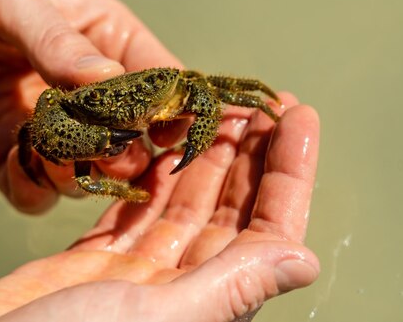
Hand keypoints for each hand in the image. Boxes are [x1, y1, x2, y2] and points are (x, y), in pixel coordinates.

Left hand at [0, 0, 179, 211]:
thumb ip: (60, 43)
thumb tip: (113, 85)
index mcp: (101, 39)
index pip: (159, 81)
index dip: (173, 109)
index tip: (174, 132)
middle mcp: (81, 88)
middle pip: (132, 138)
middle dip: (128, 153)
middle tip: (108, 151)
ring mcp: (45, 125)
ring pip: (89, 173)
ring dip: (82, 175)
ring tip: (57, 157)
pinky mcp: (4, 153)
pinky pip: (35, 190)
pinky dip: (36, 190)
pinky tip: (20, 166)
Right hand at [0, 95, 320, 321]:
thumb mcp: (158, 317)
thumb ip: (231, 287)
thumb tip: (306, 260)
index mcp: (210, 301)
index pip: (269, 228)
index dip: (290, 171)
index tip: (298, 114)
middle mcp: (182, 287)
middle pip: (229, 208)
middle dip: (249, 153)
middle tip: (257, 101)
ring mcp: (137, 273)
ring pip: (183, 202)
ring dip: (202, 155)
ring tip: (215, 109)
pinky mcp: (96, 261)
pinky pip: (135, 207)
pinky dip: (150, 173)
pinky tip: (160, 142)